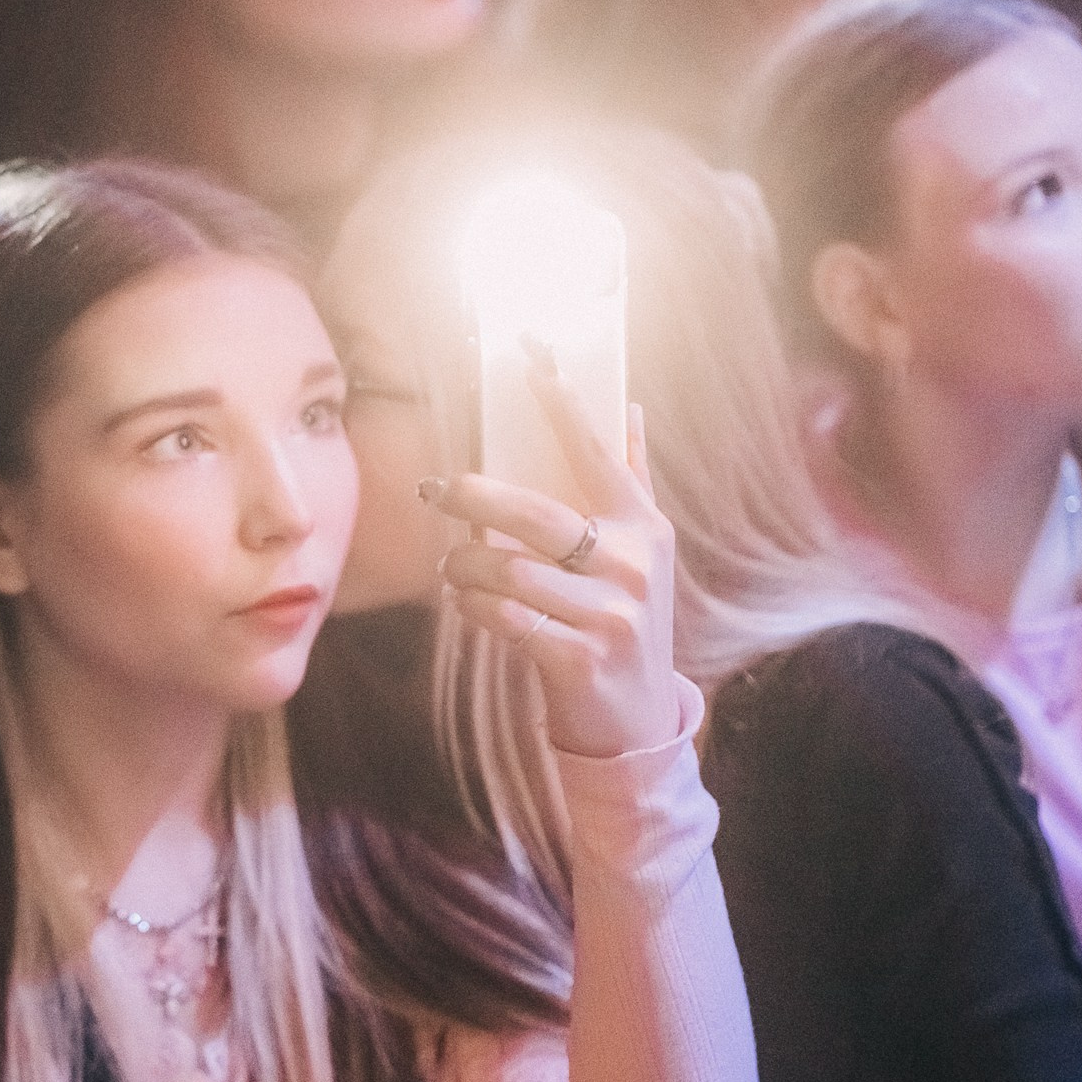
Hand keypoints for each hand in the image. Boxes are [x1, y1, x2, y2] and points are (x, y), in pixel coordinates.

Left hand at [422, 349, 679, 757]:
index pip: (598, 455)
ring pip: (511, 569)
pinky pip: (506, 618)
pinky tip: (467, 602)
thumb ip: (631, 480)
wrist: (635, 719)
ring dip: (465, 564)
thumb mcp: (639, 552)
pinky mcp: (581, 658)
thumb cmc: (622, 618)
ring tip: (453, 565)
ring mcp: (611, 614)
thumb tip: (629, 407)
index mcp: (643, 527)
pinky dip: (475, 607)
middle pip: (538, 513)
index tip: (532, 362)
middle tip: (437, 491)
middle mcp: (633, 565)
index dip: (564, 407)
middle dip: (476, 498)